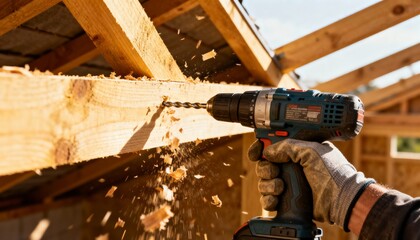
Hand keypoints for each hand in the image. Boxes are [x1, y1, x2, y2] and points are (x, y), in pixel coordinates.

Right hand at [248, 139, 374, 228]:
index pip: (272, 146)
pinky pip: (268, 199)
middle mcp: (291, 166)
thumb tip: (268, 151)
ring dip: (267, 185)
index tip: (256, 153)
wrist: (342, 199)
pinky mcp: (287, 200)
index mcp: (297, 151)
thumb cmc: (332, 173)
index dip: (261, 148)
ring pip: (264, 182)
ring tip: (280, 187)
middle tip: (274, 172)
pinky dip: (268, 200)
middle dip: (265, 169)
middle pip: (264, 165)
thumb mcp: (311, 151)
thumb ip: (288, 147)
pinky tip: (276, 199)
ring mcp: (289, 183)